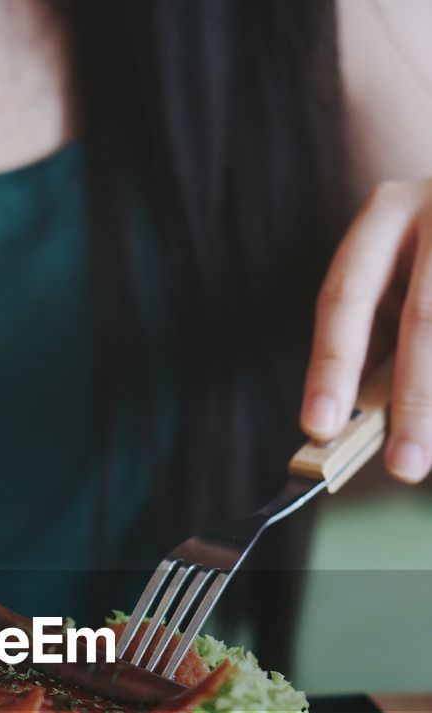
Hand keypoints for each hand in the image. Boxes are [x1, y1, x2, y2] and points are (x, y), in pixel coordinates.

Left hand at [301, 179, 431, 482]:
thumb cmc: (423, 266)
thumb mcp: (392, 286)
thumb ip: (375, 348)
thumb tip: (352, 427)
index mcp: (384, 216)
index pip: (344, 297)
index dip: (331, 367)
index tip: (319, 428)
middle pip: (425, 317)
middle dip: (414, 400)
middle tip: (403, 467)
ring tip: (429, 453)